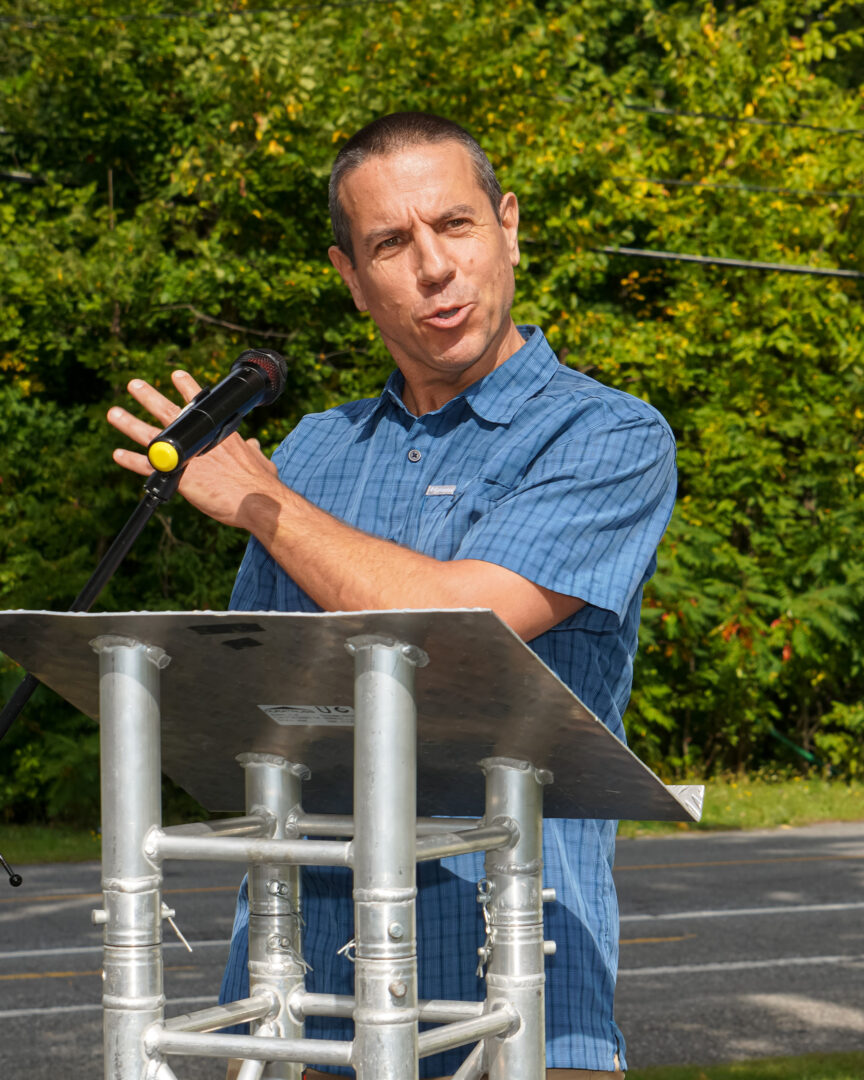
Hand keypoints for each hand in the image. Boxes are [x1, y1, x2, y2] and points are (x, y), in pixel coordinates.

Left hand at [107, 370, 279, 530]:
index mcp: (219, 432)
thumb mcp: (261, 461)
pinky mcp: (178, 476)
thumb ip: (254, 452)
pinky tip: (117, 455)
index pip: (200, 402)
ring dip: (129, 422)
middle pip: (168, 411)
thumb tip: (255, 447)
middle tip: (134, 384)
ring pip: (150, 434)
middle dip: (149, 396)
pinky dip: (131, 460)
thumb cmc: (262, 483)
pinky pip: (148, 466)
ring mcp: (186, 455)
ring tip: (114, 412)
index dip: (187, 387)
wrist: (256, 500)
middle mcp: (199, 439)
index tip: (175, 374)